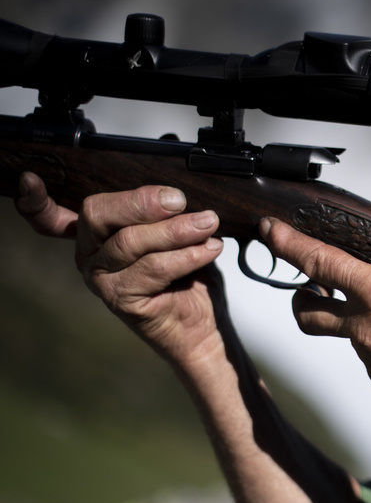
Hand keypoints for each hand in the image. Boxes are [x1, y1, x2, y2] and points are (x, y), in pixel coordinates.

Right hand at [16, 172, 226, 364]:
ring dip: (176, 230)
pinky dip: (187, 255)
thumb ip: (166, 207)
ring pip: (130, 242)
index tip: (30, 180)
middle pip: (97, 214)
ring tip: (208, 224)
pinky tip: (209, 248)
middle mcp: (89, 254)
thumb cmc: (188, 275)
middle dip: (142, 202)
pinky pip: (153, 268)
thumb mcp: (178, 231)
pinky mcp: (121, 299)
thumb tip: (175, 178)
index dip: (36, 201)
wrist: (200, 324)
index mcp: (96, 232)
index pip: (51, 216)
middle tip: (181, 200)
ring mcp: (101, 279)